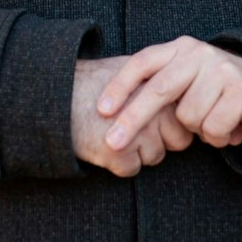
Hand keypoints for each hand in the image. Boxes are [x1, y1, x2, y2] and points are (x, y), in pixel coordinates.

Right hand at [73, 57, 194, 176]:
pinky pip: (131, 169)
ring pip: (155, 157)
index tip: (153, 120)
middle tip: (134, 128)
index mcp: (161, 88)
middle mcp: (154, 108)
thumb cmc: (93, 83)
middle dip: (160, 140)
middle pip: (178, 142)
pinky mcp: (118, 151)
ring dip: (137, 152)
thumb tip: (181, 96)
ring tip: (113, 131)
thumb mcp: (131, 72)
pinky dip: (118, 163)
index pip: (185, 119)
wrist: (56, 96)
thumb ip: (158, 83)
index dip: (170, 124)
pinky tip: (102, 143)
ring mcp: (138, 130)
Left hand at [96, 36, 241, 151]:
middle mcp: (199, 54)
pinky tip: (230, 128)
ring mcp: (222, 70)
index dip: (119, 87)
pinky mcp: (241, 91)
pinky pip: (212, 128)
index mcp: (180, 48)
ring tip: (212, 121)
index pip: (142, 63)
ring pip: (188, 116)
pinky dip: (217, 137)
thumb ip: (160, 86)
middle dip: (133, 120)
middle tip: (112, 144)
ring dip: (197, 130)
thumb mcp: (186, 79)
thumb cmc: (215, 89)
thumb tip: (115, 115)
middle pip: (158, 90)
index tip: (102, 111)